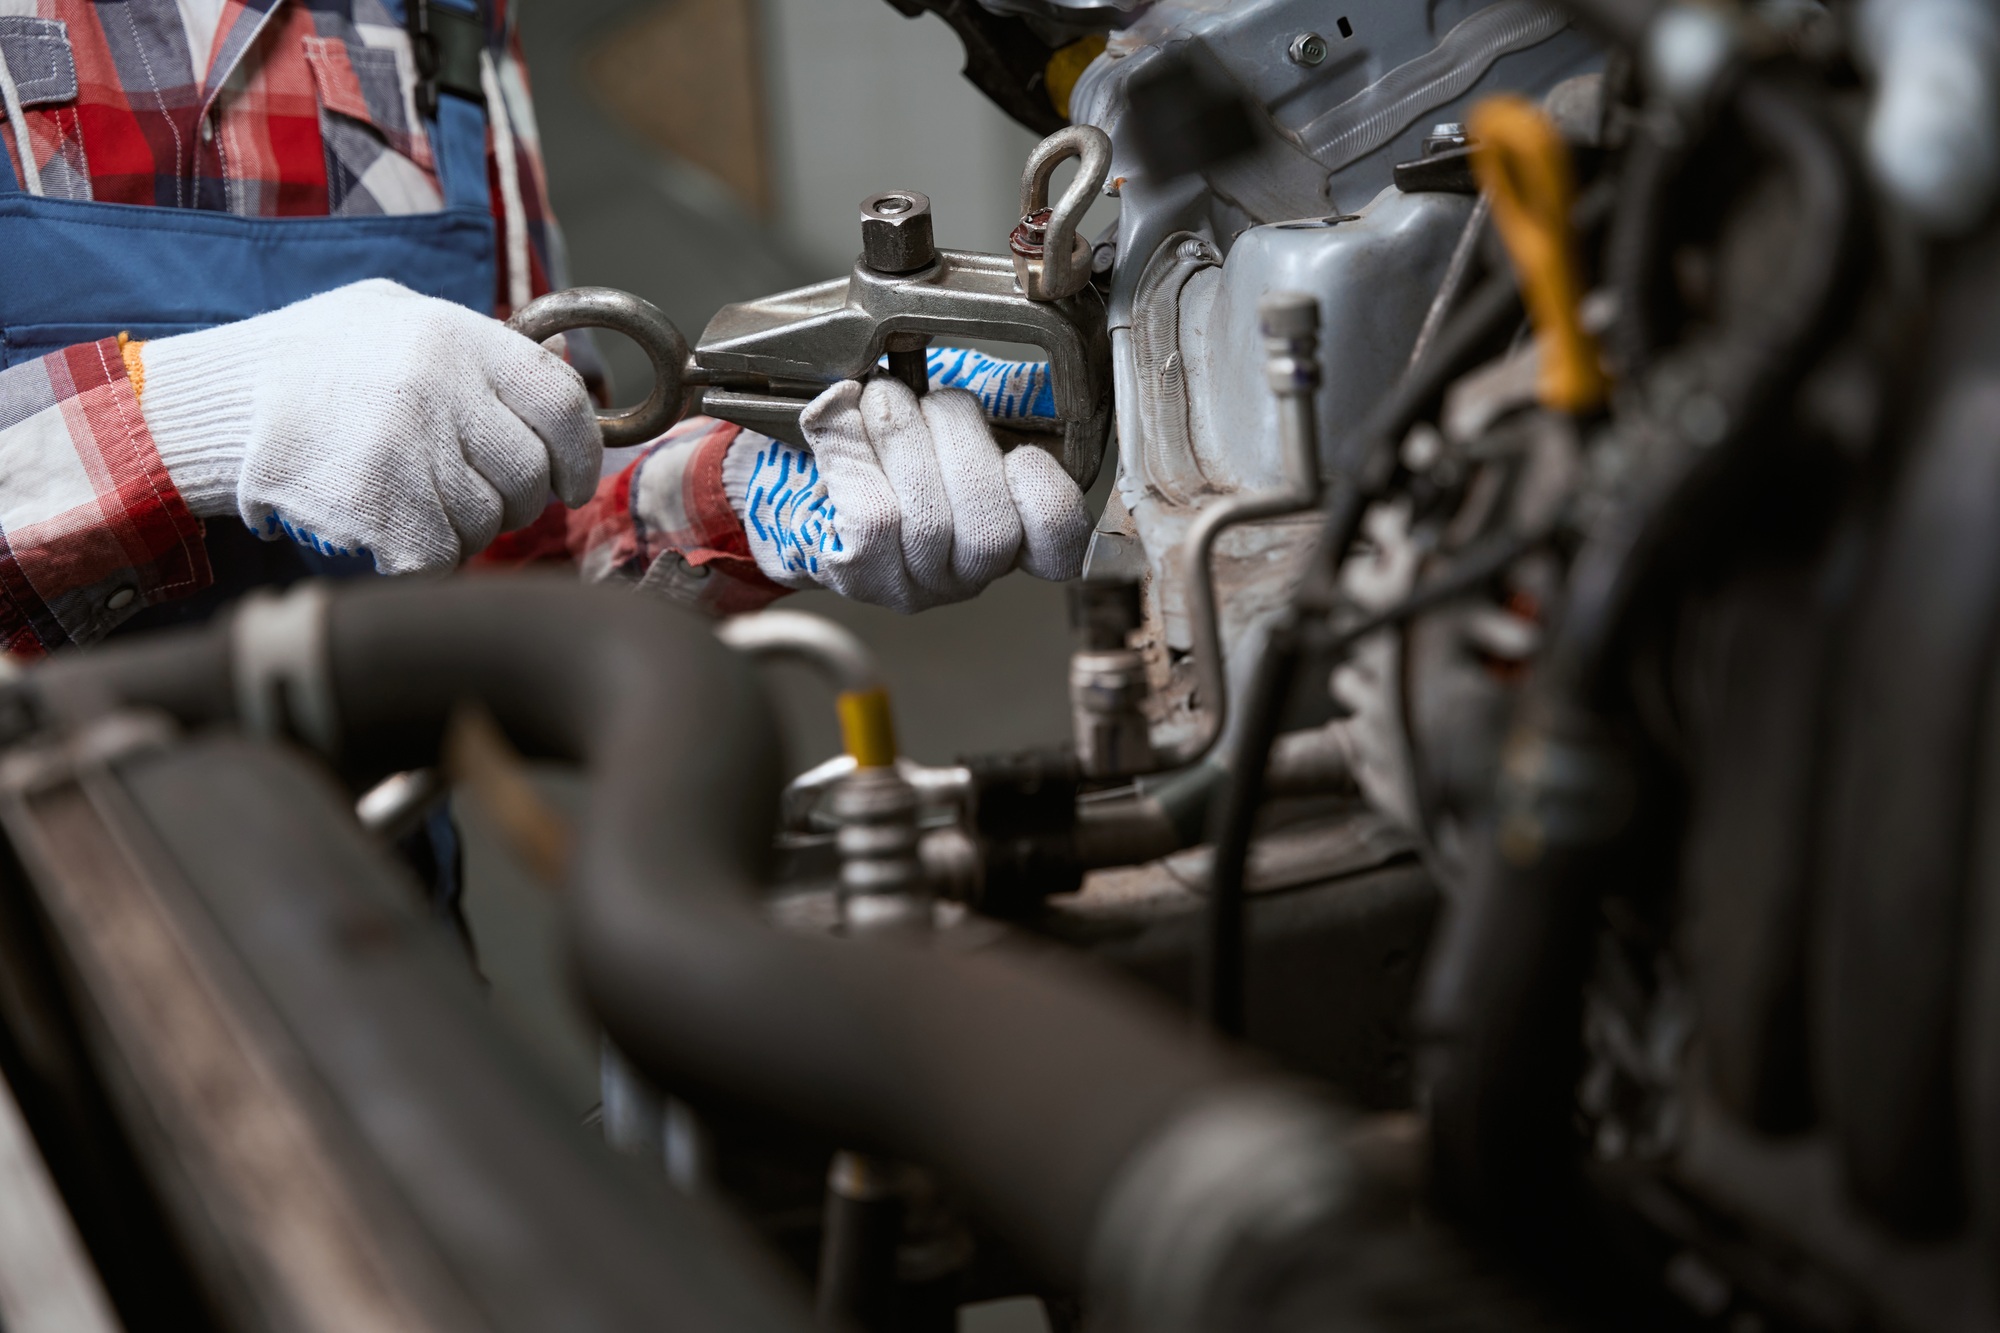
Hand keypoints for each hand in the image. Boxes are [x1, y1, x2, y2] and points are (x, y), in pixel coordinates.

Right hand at [138, 278, 600, 573]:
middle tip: (472, 495)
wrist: (211, 403)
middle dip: (513, 499)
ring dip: (463, 529)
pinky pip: (442, 557)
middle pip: (528, 474)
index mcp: (455, 334)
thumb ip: (478, 349)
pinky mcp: (380, 508)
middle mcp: (439, 388)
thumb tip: (561, 388)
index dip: (578, 453)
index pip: (562, 401)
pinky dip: (426, 559)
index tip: (569, 481)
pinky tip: (391, 533)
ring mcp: (409, 450)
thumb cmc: (312, 363)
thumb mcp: (395, 317)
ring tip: (415, 502)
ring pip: (487, 522)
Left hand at [724, 376, 1090, 611]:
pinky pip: (871, 517)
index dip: (1047, 494)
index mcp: (1012, 534)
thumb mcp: (950, 424)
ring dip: (899, 432)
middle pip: (988, 522)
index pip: (1060, 542)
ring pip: (926, 517)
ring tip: (880, 398)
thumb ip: (986, 407)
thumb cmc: (892, 451)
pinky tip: (840, 420)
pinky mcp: (860, 576)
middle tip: (922, 397)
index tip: (1020, 452)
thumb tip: (1000, 380)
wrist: (804, 485)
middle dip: (954, 432)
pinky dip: (852, 452)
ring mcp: (914, 584)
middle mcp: (967, 574)